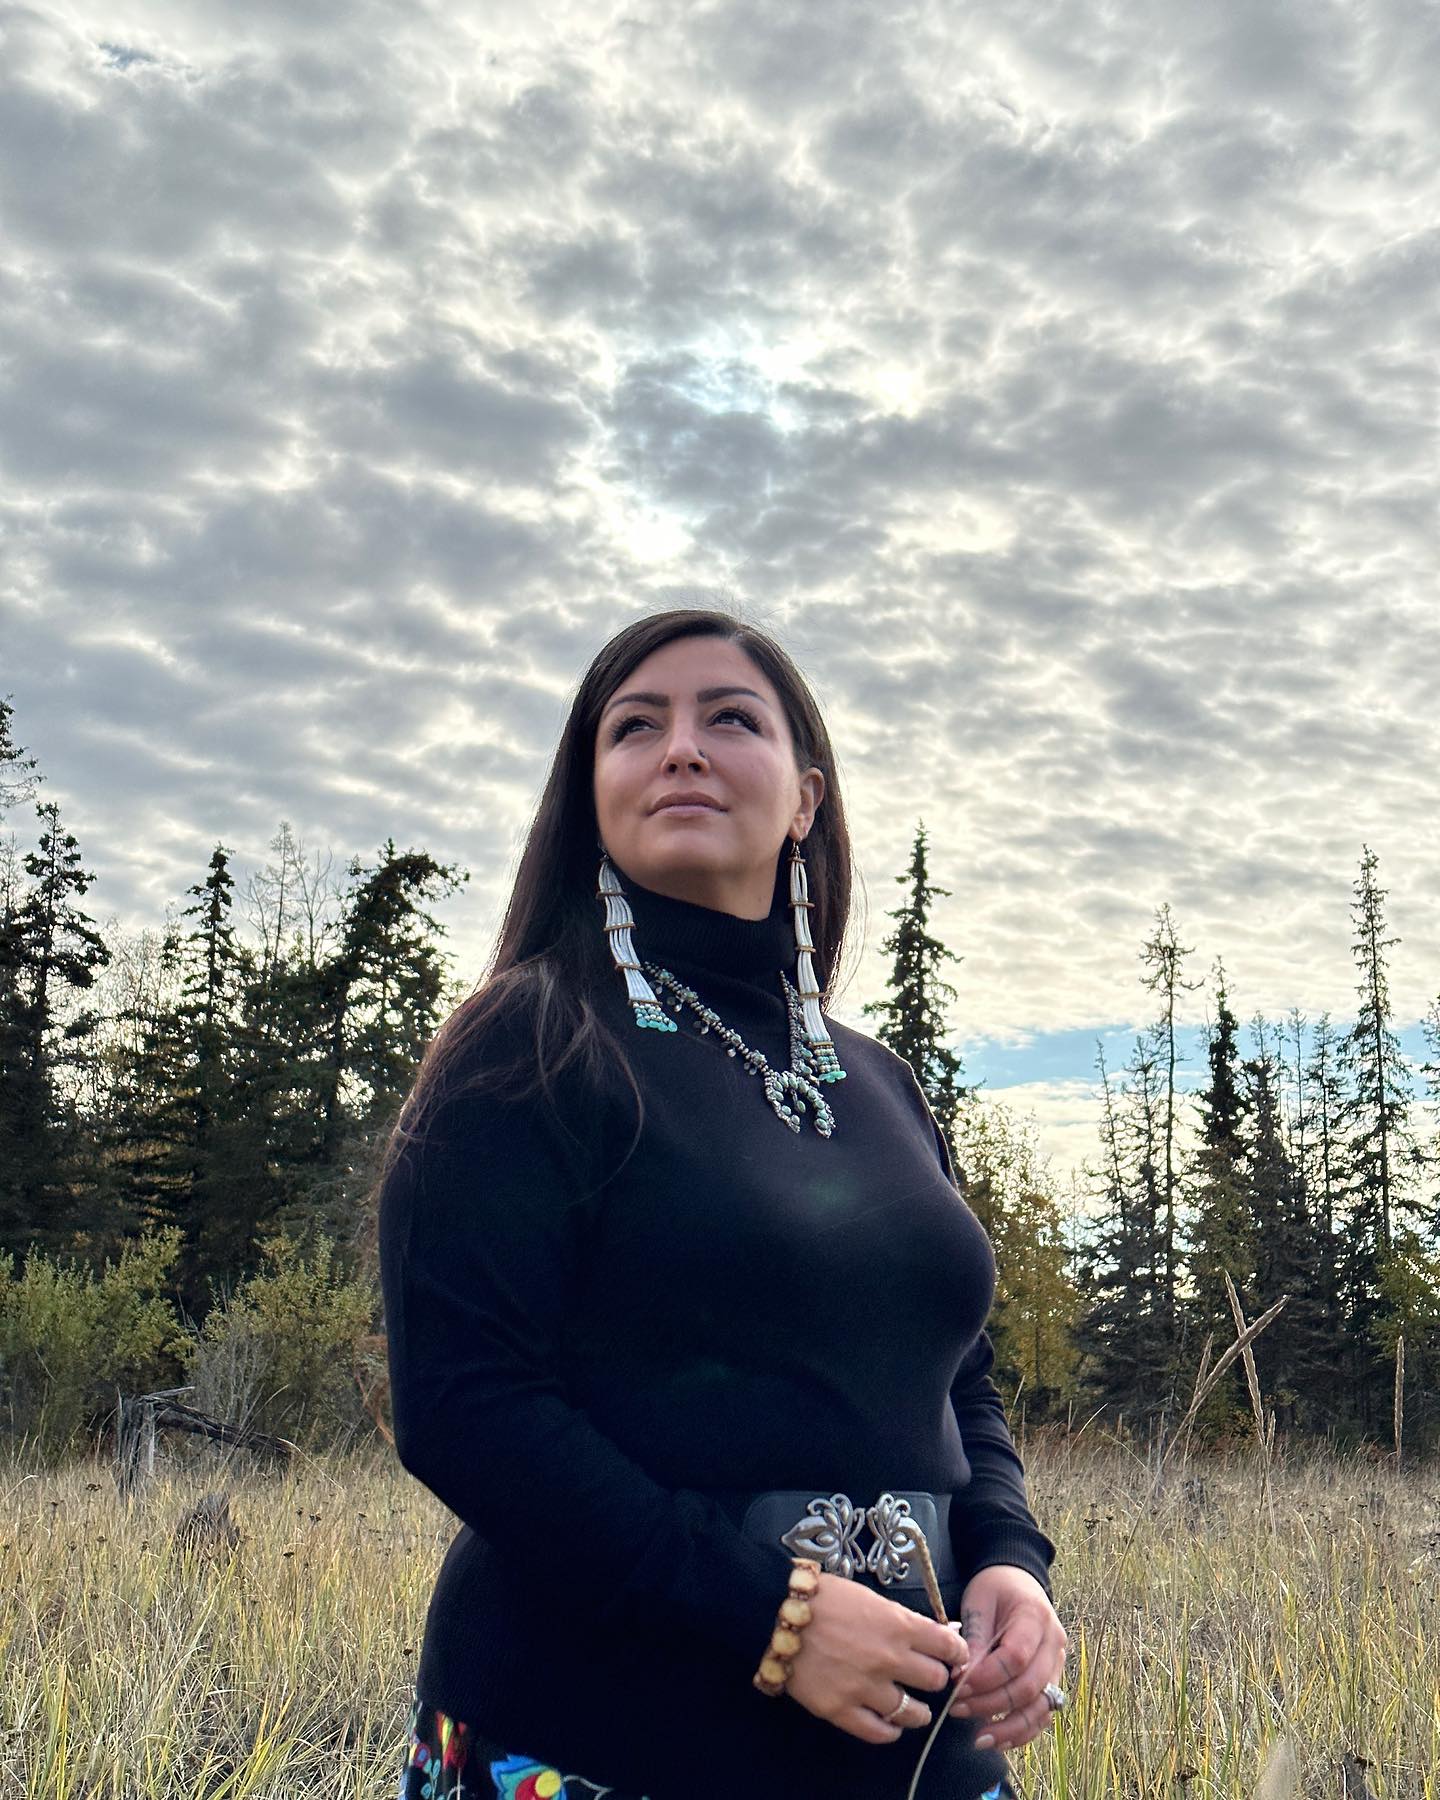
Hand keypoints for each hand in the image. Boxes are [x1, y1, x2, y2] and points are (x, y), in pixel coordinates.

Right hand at [784, 1572, 971, 1744]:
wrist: (777, 1611)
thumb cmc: (825, 1597)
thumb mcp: (870, 1597)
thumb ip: (902, 1619)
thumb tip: (936, 1632)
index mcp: (898, 1625)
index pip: (948, 1646)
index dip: (956, 1652)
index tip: (954, 1656)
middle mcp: (889, 1659)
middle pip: (935, 1681)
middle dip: (935, 1679)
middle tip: (926, 1678)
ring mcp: (866, 1688)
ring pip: (913, 1713)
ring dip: (917, 1712)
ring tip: (913, 1709)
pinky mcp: (841, 1710)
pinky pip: (879, 1732)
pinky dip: (889, 1731)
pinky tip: (889, 1725)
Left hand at [947, 1565, 1066, 1752]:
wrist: (1018, 1581)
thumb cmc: (995, 1588)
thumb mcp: (979, 1600)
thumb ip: (975, 1635)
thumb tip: (963, 1674)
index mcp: (1036, 1616)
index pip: (1016, 1656)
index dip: (986, 1676)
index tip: (958, 1683)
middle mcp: (1054, 1644)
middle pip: (1029, 1686)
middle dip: (991, 1703)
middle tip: (957, 1708)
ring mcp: (1057, 1664)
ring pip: (1041, 1708)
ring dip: (1009, 1728)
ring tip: (978, 1739)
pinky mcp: (1052, 1680)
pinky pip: (1043, 1714)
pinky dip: (1023, 1731)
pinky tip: (999, 1740)